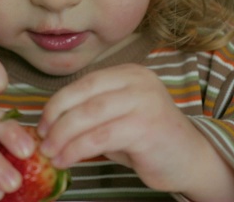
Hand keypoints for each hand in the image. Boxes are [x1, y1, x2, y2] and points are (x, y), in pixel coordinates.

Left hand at [36, 63, 211, 192]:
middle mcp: (137, 82)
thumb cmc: (149, 140)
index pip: (84, 83)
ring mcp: (144, 102)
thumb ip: (90, 114)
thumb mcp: (117, 118)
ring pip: (89, 117)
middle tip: (42, 141)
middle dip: (57, 121)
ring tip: (51, 154)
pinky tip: (67, 160)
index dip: (58, 103)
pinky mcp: (146, 127)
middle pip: (83, 97)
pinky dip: (77, 150)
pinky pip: (100, 137)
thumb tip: (49, 125)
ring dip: (63, 137)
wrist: (191, 160)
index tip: (42, 123)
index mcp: (128, 74)